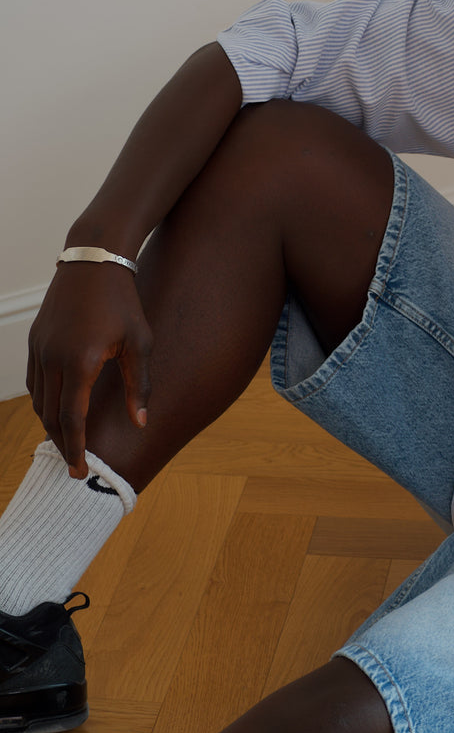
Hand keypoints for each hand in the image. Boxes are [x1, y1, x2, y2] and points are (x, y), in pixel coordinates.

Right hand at [27, 265, 151, 475]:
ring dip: (50, 424)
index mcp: (80, 363)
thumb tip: (140, 423)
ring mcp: (39, 348)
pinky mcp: (35, 340)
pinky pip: (33, 381)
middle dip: (61, 443)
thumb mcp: (139, 343)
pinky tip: (57, 409)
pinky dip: (43, 401)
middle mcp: (52, 359)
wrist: (94, 262)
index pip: (71, 419)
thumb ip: (140, 386)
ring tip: (67, 440)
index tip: (79, 470)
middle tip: (73, 465)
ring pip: (38, 400)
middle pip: (50, 415)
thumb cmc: (123, 302)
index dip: (75, 448)